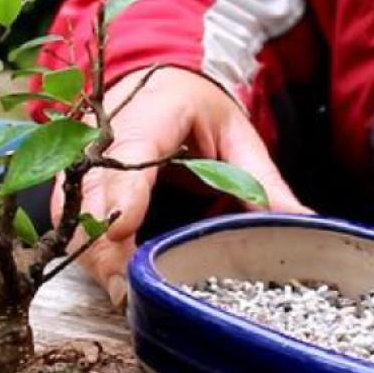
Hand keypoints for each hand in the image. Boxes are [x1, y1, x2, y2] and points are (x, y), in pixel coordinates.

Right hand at [51, 66, 309, 304]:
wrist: (157, 79)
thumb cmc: (196, 107)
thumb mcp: (238, 135)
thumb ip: (263, 182)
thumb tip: (305, 225)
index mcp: (150, 116)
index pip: (130, 154)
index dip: (122, 193)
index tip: (120, 228)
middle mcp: (104, 136)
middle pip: (90, 194)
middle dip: (102, 244)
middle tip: (125, 289)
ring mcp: (83, 158)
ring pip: (71, 212)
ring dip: (91, 253)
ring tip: (119, 292)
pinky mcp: (74, 180)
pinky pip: (68, 219)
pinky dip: (83, 248)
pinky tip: (106, 276)